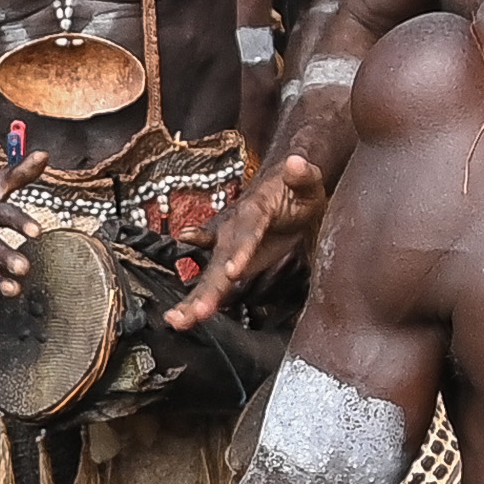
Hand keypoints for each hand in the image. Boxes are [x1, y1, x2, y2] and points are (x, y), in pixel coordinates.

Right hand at [163, 149, 325, 330]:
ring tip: (177, 320)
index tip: (234, 271)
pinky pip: (213, 279)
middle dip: (208, 288)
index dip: (240, 250)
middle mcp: (234, 229)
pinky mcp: (232, 260)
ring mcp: (229, 246)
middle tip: (195, 312)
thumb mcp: (307, 179)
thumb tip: (296, 162)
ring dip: (194, 299)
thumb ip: (302, 174)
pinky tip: (180, 311)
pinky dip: (197, 294)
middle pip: (220, 261)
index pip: (248, 231)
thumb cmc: (298, 187)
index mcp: (254, 210)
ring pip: (211, 275)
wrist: (285, 191)